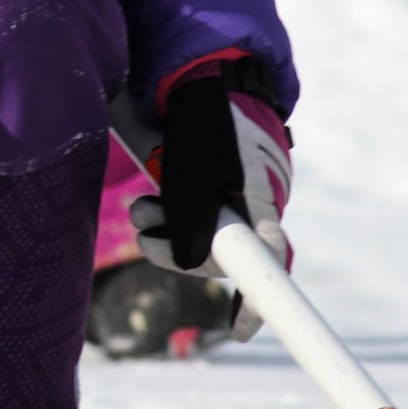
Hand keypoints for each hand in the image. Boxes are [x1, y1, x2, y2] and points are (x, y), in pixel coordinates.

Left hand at [132, 81, 291, 340]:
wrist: (203, 76)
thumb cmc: (204, 122)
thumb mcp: (195, 172)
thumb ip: (195, 219)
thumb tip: (194, 265)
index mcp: (262, 201)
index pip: (268, 261)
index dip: (256, 302)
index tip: (239, 332)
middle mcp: (254, 203)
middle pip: (222, 252)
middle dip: (179, 250)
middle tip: (144, 235)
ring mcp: (236, 193)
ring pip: (201, 232)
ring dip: (166, 228)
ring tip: (139, 210)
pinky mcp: (215, 183)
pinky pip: (194, 213)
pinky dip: (170, 213)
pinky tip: (150, 204)